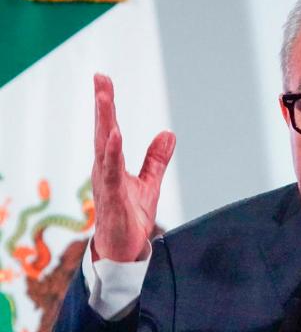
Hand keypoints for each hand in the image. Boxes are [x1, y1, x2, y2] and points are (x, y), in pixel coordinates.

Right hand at [91, 74, 175, 261]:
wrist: (123, 253)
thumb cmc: (130, 218)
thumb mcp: (149, 184)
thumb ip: (155, 159)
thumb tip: (168, 133)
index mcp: (111, 165)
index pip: (109, 129)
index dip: (107, 106)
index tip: (103, 80)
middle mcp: (104, 170)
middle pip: (103, 131)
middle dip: (102, 105)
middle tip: (101, 78)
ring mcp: (106, 183)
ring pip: (104, 147)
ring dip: (105, 122)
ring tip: (105, 98)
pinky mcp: (111, 199)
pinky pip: (111, 173)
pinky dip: (112, 153)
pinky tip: (116, 135)